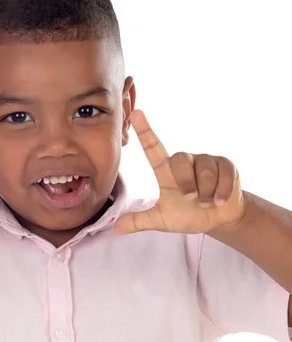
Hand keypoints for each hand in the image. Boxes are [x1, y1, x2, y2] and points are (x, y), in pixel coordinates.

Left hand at [114, 110, 246, 234]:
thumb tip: (116, 228)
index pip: (153, 148)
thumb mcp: (162, 220)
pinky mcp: (225, 164)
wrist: (217, 219)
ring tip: (207, 202)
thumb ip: (140, 221)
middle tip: (191, 199)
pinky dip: (221, 192)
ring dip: (206, 193)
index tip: (137, 113)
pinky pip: (224, 173)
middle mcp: (185, 162)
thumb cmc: (187, 215)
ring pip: (205, 170)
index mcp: (166, 172)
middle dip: (186, 183)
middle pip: (180, 160)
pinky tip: (220, 200)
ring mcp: (206, 161)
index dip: (145, 131)